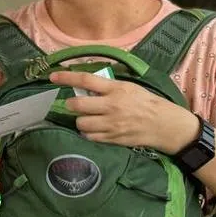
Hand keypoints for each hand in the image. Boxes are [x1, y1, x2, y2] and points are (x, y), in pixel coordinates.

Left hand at [50, 71, 199, 154]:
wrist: (163, 124)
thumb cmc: (145, 102)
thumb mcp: (128, 87)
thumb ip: (106, 86)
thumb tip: (84, 85)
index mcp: (115, 89)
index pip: (85, 80)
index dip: (66, 78)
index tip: (52, 77)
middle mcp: (111, 106)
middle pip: (78, 105)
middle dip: (71, 104)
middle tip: (75, 104)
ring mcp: (111, 124)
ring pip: (81, 123)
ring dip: (80, 120)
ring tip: (87, 118)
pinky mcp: (112, 139)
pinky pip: (90, 137)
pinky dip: (88, 133)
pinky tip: (94, 129)